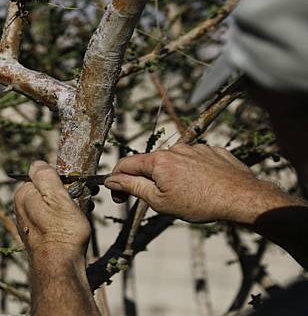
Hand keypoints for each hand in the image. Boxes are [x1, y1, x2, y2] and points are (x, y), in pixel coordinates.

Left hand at [13, 161, 89, 257]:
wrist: (59, 268)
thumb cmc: (61, 232)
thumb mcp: (57, 197)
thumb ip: (46, 177)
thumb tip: (37, 163)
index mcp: (23, 195)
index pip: (45, 176)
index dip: (64, 180)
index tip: (79, 187)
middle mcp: (22, 208)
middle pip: (49, 191)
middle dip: (68, 194)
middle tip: (85, 202)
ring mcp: (29, 223)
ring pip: (53, 206)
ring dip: (70, 208)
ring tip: (82, 215)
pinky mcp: (38, 237)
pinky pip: (53, 221)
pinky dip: (65, 221)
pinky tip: (74, 229)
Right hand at [104, 144, 285, 223]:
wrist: (241, 198)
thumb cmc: (199, 203)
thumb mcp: (158, 201)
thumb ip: (131, 186)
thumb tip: (111, 179)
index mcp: (158, 160)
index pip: (125, 164)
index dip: (116, 179)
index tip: (117, 195)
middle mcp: (174, 148)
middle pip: (150, 164)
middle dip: (147, 181)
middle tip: (155, 201)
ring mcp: (195, 148)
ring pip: (173, 162)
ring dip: (171, 177)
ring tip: (186, 196)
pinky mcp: (212, 151)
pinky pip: (194, 160)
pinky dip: (191, 173)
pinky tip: (201, 187)